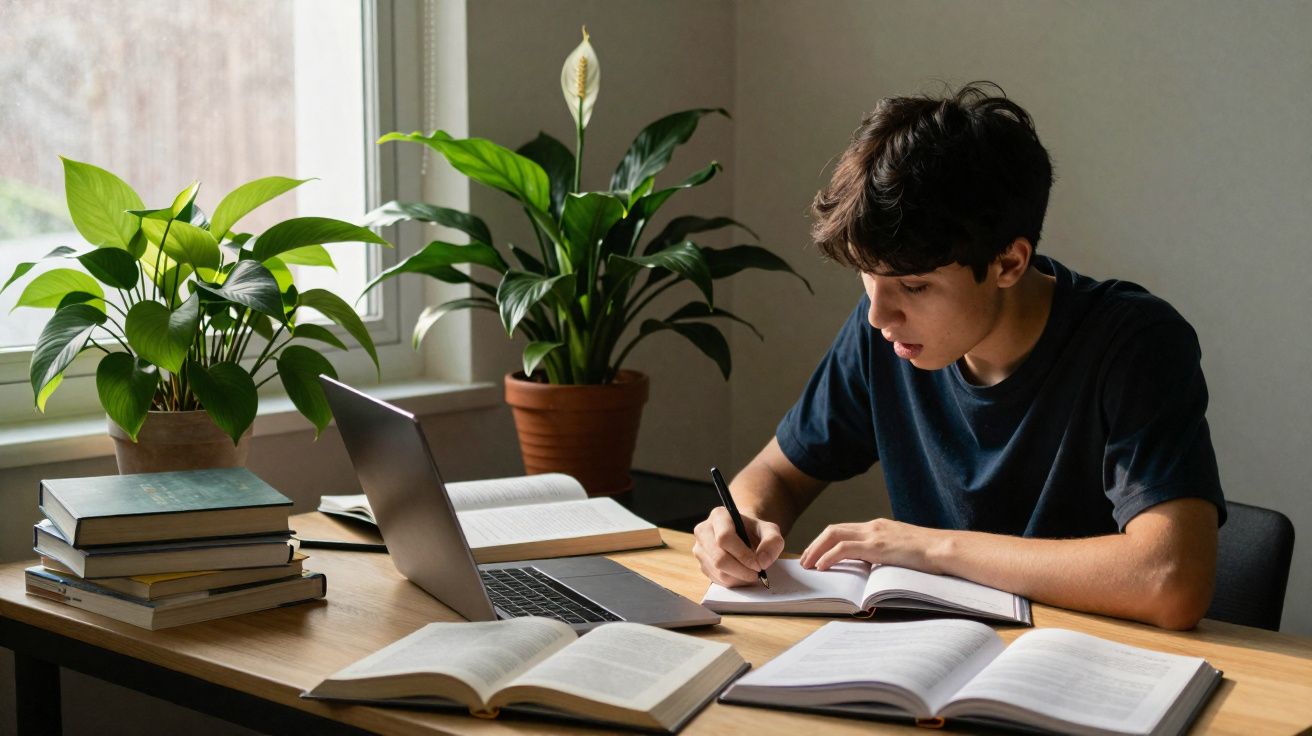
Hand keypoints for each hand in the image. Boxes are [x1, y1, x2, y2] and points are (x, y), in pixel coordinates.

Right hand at [692, 507, 784, 586]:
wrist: (743, 535)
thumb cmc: (754, 531)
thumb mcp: (770, 530)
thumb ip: (772, 541)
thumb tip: (763, 561)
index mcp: (719, 516)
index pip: (725, 537)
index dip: (743, 554)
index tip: (758, 564)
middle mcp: (703, 531)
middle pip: (719, 558)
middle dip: (741, 570)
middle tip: (757, 574)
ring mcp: (699, 549)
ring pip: (718, 571)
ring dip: (739, 578)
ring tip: (751, 574)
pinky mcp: (701, 564)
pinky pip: (716, 580)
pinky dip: (733, 582)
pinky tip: (742, 575)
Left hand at [799, 518, 944, 572]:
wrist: (945, 548)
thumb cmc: (930, 554)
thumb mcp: (903, 550)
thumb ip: (887, 554)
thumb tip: (875, 569)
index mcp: (879, 527)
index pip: (845, 529)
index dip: (826, 541)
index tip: (816, 554)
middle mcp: (873, 526)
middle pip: (833, 529)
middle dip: (815, 544)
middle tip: (805, 560)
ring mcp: (874, 534)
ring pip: (834, 535)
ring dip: (816, 550)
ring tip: (808, 565)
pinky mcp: (876, 546)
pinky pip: (844, 548)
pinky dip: (829, 556)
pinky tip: (822, 566)